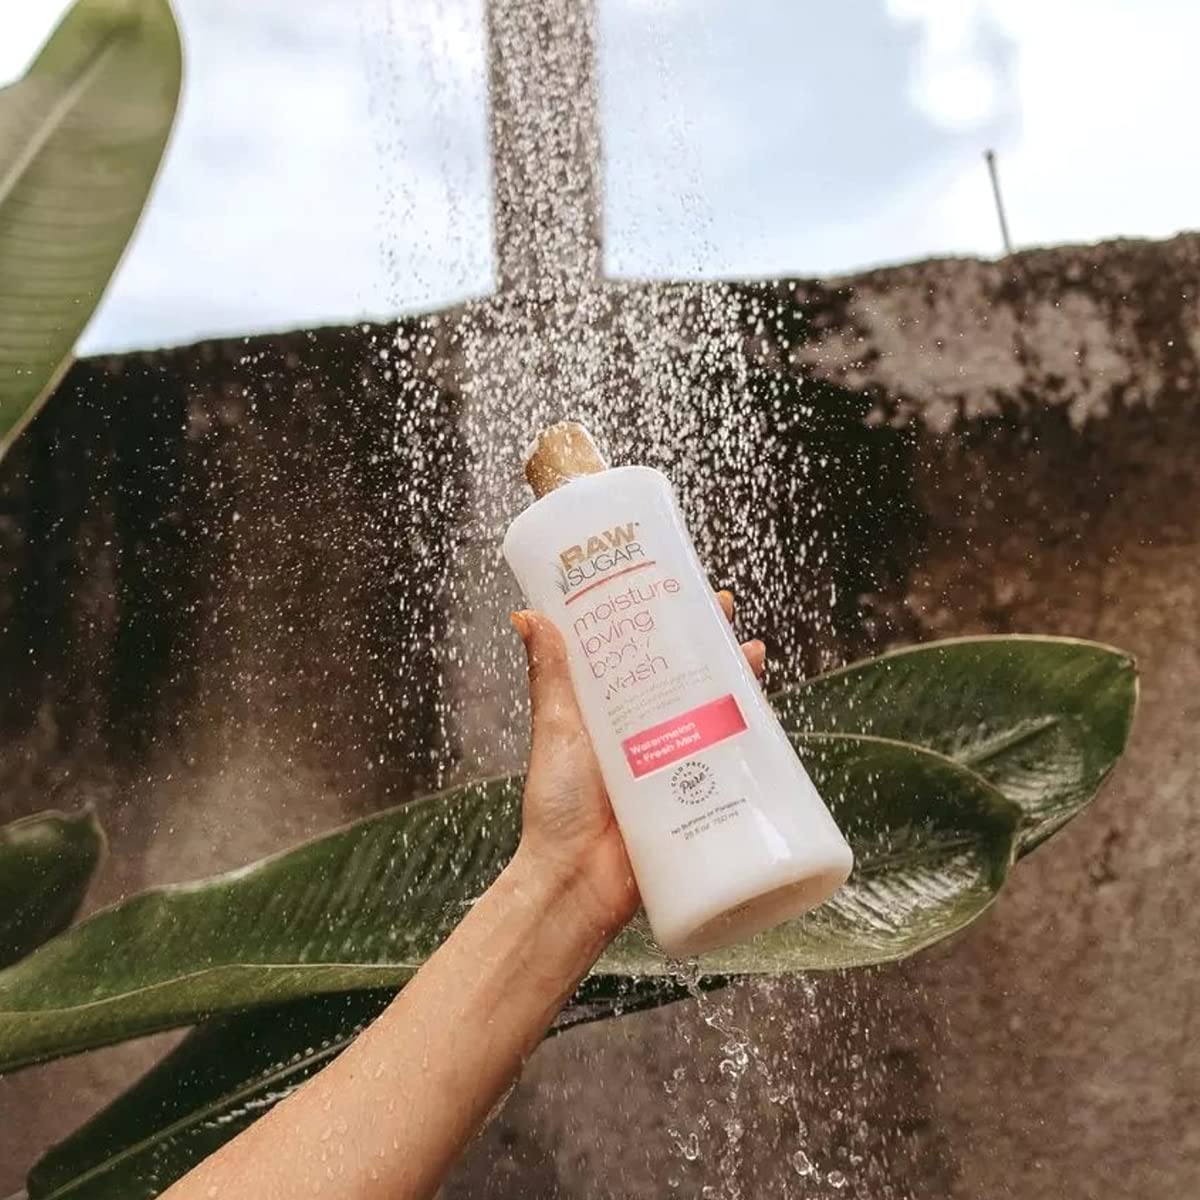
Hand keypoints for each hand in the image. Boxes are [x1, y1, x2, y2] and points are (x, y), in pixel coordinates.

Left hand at [509, 591, 765, 936]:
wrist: (576, 881)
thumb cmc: (556, 808)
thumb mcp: (557, 730)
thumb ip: (550, 677)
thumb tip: (529, 616)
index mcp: (609, 711)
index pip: (640, 653)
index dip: (661, 619)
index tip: (677, 587)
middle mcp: (644, 731)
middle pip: (684, 675)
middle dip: (709, 643)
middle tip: (727, 611)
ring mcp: (672, 762)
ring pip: (712, 711)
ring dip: (737, 682)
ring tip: (753, 654)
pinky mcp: (694, 795)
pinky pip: (727, 762)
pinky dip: (750, 739)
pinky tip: (766, 719)